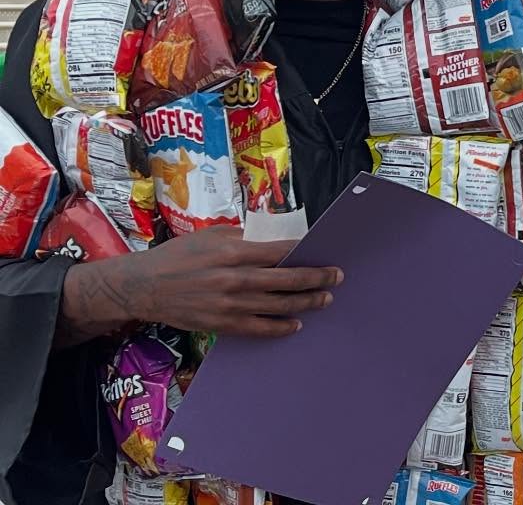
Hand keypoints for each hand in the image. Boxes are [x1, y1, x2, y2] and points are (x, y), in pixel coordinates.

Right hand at [59, 227, 341, 343]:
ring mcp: (230, 305)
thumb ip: (242, 238)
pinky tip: (296, 324)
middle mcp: (236, 279)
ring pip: (278, 306)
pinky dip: (280, 327)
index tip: (324, 251)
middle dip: (316, 278)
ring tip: (325, 299)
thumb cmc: (177, 256)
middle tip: (336, 277)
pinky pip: (259, 329)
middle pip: (287, 279)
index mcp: (234, 253)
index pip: (281, 252)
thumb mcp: (210, 235)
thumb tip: (273, 241)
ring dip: (306, 302)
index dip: (306, 252)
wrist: (142, 286)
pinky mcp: (222, 324)